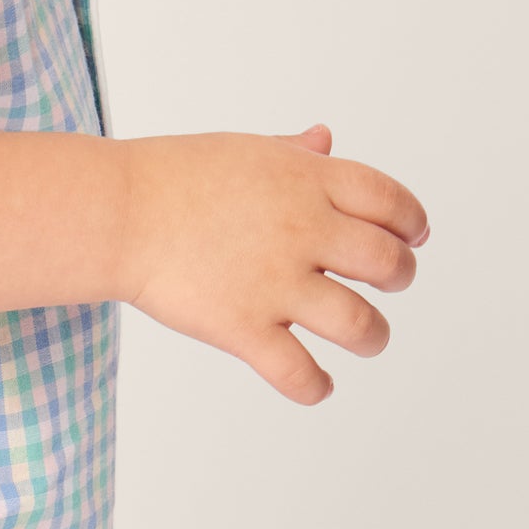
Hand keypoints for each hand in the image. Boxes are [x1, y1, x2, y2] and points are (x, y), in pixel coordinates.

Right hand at [116, 123, 430, 402]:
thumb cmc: (172, 178)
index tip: (412, 236)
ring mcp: (275, 283)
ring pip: (361, 327)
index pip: (390, 202)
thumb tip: (325, 141)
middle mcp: (302, 230)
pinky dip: (317, 387)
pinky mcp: (243, 328)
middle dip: (400, 278)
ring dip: (374, 337)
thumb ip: (294, 153)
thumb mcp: (244, 150)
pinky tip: (318, 383)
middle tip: (388, 284)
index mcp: (306, 180)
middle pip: (389, 264)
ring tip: (367, 339)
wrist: (117, 212)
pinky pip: (300, 374)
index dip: (411, 223)